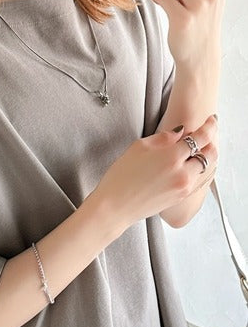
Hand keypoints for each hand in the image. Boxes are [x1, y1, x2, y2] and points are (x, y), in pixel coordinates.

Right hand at [93, 114, 218, 228]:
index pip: (201, 137)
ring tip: (199, 149)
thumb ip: (163, 138)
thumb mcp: (138, 147)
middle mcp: (183, 173)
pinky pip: (201, 181)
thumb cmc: (121, 177)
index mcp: (172, 157)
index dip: (209, 126)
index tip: (211, 120)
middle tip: (208, 132)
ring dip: (207, 156)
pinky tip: (194, 165)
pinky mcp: (181, 197)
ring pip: (208, 168)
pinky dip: (202, 170)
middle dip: (211, 140)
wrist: (115, 206)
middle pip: (210, 153)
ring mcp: (184, 187)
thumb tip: (179, 133)